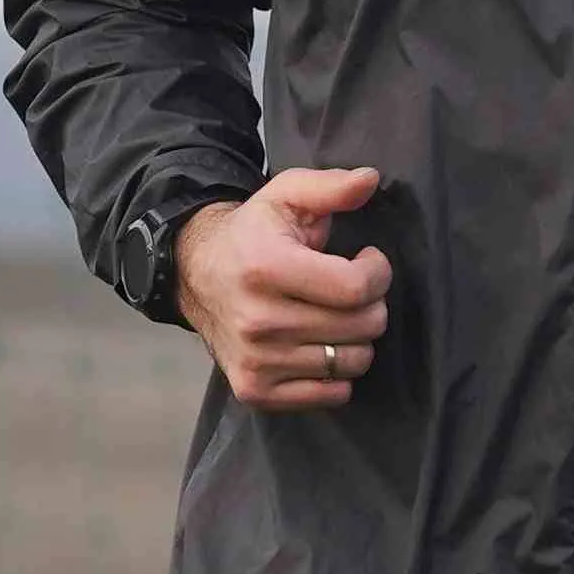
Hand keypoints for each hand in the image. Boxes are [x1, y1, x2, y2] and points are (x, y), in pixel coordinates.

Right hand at [177, 165, 393, 408]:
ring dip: (356, 338)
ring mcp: (256, 361)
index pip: (355, 288)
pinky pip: (330, 394)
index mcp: (267, 268)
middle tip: (353, 289)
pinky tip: (322, 345)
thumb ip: (330, 186)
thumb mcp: (286, 195)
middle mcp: (258, 320)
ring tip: (336, 314)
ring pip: (352, 362)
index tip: (368, 261)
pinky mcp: (255, 390)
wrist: (196, 274)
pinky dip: (337, 374)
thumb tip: (371, 179)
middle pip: (360, 326)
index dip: (378, 272)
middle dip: (372, 304)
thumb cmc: (252, 233)